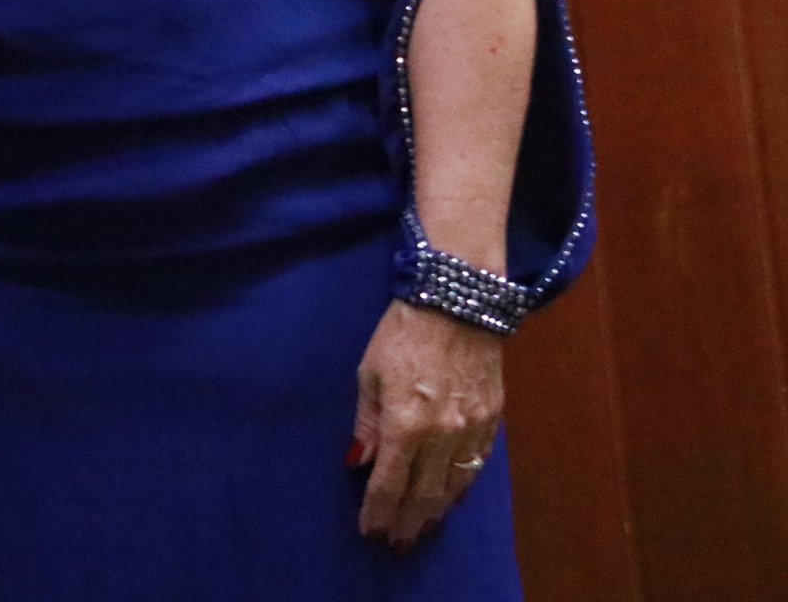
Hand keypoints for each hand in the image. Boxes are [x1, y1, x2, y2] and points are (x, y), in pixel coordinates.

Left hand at [353, 299, 504, 550]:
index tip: (370, 531)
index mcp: (404, 424)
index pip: (388, 483)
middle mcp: (441, 435)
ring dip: (435, 513)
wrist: (457, 304)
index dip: (378, 512)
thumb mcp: (369, 374)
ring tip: (420, 531)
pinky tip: (451, 499)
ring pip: (453, 487)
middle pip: (423, 494)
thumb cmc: (402, 333)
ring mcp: (471, 430)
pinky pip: (476, 466)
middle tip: (396, 544)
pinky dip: (461, 487)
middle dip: (407, 522)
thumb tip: (356, 462)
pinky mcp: (492, 420)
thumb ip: (365, 422)